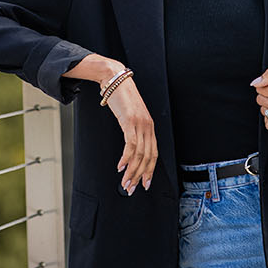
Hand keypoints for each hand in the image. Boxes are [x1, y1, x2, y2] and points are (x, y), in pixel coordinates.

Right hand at [66, 55, 155, 194]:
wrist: (114, 78)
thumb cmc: (121, 98)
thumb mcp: (130, 116)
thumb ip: (133, 130)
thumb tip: (130, 148)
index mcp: (150, 127)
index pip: (153, 154)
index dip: (150, 171)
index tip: (145, 184)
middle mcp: (148, 126)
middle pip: (147, 157)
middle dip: (140, 176)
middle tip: (132, 188)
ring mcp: (140, 124)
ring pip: (139, 154)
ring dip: (132, 171)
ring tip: (125, 182)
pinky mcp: (130, 121)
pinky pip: (130, 144)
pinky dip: (126, 158)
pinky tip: (120, 166)